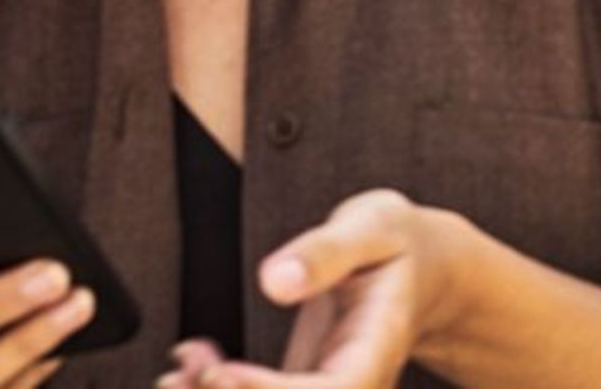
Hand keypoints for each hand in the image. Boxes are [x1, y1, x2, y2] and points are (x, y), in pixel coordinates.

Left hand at [160, 190, 465, 388]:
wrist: (422, 267)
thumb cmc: (397, 244)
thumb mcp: (372, 227)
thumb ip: (326, 251)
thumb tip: (275, 281)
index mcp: (377, 349)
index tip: (222, 372)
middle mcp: (354, 382)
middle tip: (184, 374)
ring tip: (177, 370)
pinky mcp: (303, 387)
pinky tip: (191, 361)